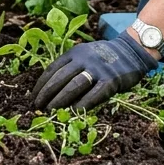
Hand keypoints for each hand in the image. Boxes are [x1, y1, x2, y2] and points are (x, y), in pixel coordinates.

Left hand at [30, 31, 157, 110]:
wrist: (131, 51)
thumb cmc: (103, 57)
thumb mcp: (85, 54)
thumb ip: (70, 67)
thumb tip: (50, 90)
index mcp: (75, 52)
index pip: (52, 69)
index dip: (41, 85)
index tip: (32, 98)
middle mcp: (84, 59)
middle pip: (60, 78)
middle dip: (46, 95)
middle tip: (37, 108)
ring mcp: (98, 69)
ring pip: (73, 86)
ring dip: (60, 100)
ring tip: (49, 112)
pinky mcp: (111, 80)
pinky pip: (93, 94)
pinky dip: (82, 105)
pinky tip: (72, 113)